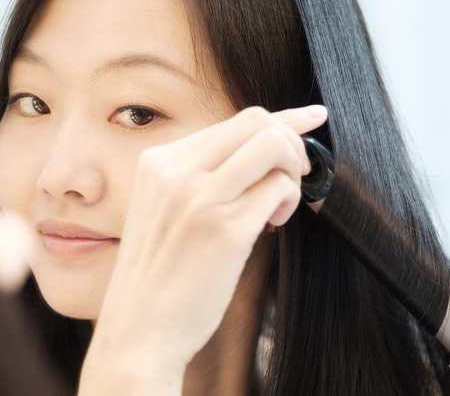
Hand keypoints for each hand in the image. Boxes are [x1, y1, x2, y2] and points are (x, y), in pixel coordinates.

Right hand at [83, 105, 327, 385]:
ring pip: (272, 145)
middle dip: (291, 142)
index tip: (310, 118)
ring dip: (292, 170)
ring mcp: (200, 198)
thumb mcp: (162, 210)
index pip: (232, 122)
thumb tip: (259, 150)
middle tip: (297, 176)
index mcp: (157, 162)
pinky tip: (272, 225)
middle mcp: (175, 171)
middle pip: (257, 122)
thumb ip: (199, 176)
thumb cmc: (159, 276)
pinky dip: (288, 201)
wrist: (138, 331)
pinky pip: (279, 188)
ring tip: (279, 206)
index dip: (281, 120)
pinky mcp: (226, 230)